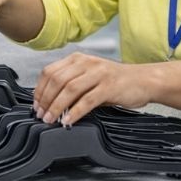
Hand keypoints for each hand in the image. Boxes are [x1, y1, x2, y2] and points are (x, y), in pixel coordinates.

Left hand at [33, 52, 153, 124]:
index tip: (36, 104)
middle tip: (41, 114)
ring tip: (51, 119)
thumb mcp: (89, 77)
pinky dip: (74, 112)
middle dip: (45, 99)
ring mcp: (98, 73)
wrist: (143, 80)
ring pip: (70, 89)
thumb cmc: (115, 81)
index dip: (40, 89)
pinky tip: (68, 121)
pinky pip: (87, 101)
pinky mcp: (109, 86)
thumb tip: (49, 102)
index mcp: (78, 59)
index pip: (50, 71)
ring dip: (56, 106)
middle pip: (57, 80)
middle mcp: (86, 63)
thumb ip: (71, 84)